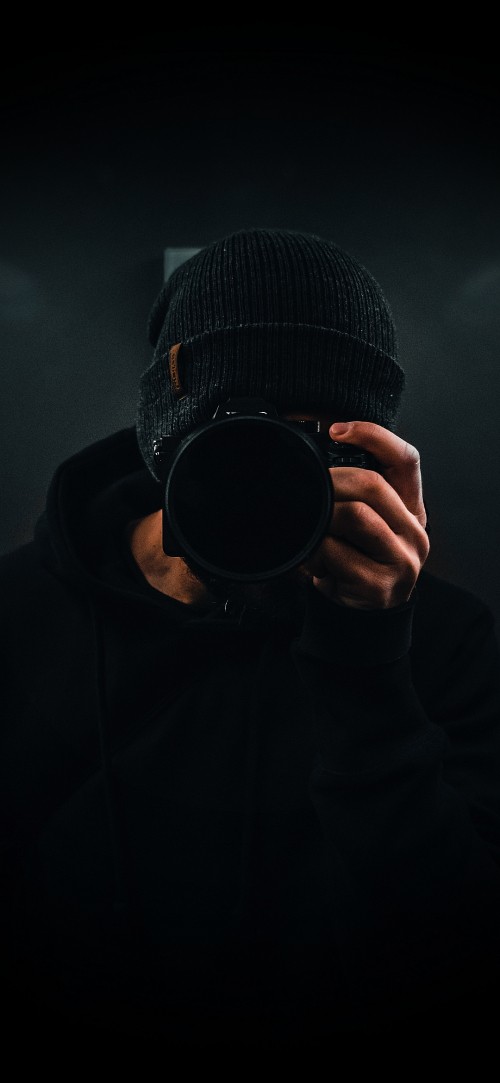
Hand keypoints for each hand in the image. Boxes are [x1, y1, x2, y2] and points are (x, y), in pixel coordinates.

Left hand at [304, 421, 429, 609]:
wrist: (361, 613)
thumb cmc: (357, 558)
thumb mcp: (364, 523)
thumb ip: (356, 494)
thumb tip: (315, 458)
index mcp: (411, 507)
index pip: (405, 459)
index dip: (373, 436)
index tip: (335, 430)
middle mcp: (414, 531)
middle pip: (373, 484)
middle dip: (333, 482)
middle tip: (310, 492)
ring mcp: (403, 560)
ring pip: (356, 516)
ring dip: (324, 520)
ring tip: (314, 532)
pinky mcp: (380, 585)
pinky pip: (338, 553)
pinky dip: (316, 552)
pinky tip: (313, 560)